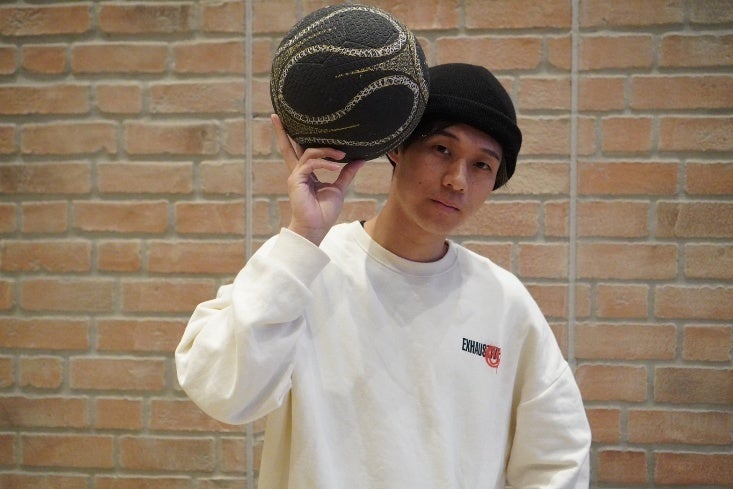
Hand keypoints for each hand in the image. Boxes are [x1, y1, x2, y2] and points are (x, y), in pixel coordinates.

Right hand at [272, 114, 365, 244]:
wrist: (317, 227)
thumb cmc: (325, 211)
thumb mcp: (339, 187)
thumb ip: (347, 172)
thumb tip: (361, 159)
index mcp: (306, 172)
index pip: (299, 150)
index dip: (294, 137)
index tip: (290, 122)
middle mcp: (298, 171)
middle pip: (289, 146)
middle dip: (283, 131)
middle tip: (276, 115)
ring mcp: (296, 175)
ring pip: (309, 153)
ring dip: (327, 151)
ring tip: (341, 155)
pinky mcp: (296, 180)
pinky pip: (311, 164)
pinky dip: (326, 163)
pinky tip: (337, 166)